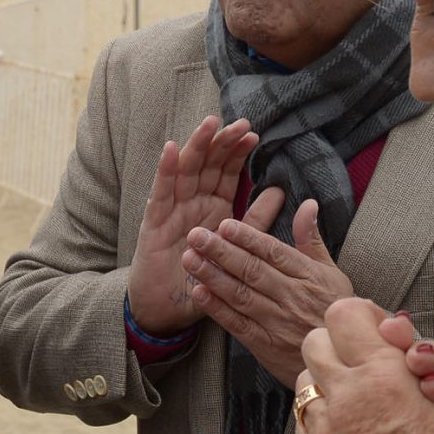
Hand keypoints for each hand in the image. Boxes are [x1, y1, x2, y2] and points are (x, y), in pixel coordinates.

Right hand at [126, 116, 257, 336]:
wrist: (168, 310)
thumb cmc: (201, 277)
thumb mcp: (236, 247)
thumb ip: (255, 220)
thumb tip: (280, 190)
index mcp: (214, 207)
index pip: (226, 172)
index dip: (238, 152)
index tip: (254, 134)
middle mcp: (193, 202)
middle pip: (207, 164)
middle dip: (222, 142)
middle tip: (239, 123)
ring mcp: (172, 210)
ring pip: (185, 170)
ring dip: (197, 146)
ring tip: (210, 124)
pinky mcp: (153, 223)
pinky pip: (160, 193)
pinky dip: (165, 170)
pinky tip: (172, 149)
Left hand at [183, 196, 353, 387]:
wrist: (342, 360)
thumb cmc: (334, 312)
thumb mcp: (332, 272)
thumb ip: (312, 239)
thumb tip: (308, 204)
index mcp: (309, 276)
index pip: (274, 252)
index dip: (248, 238)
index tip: (225, 225)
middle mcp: (293, 297)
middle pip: (253, 270)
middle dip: (221, 251)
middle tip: (196, 235)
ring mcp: (278, 323)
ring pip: (241, 295)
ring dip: (213, 276)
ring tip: (190, 259)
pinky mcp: (266, 345)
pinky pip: (238, 324)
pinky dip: (217, 309)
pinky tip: (199, 293)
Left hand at [295, 302, 433, 433]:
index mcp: (384, 378)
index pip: (345, 312)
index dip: (368, 318)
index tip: (390, 341)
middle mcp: (343, 399)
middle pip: (316, 339)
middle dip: (344, 345)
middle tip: (376, 368)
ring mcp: (321, 433)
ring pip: (306, 380)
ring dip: (332, 381)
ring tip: (367, 403)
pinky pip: (304, 420)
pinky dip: (324, 417)